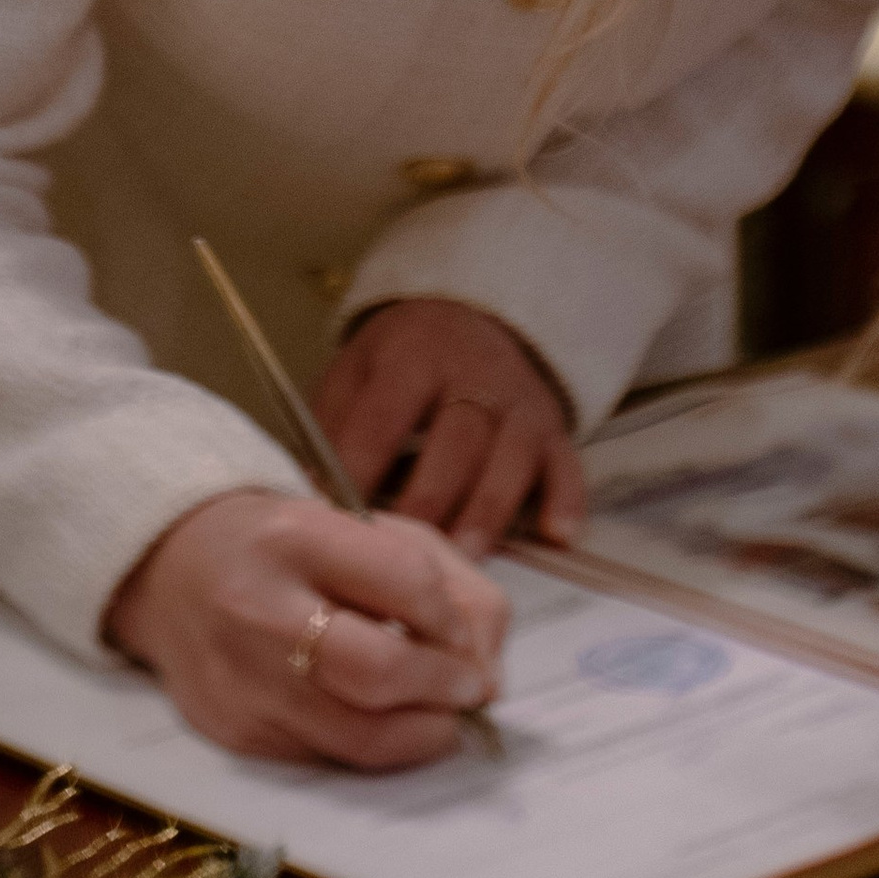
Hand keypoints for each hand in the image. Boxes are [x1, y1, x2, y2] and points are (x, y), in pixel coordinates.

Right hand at [104, 491, 506, 770]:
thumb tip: (490, 675)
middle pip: (379, 672)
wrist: (173, 570)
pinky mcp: (233, 733)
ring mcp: (240, 680)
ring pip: (360, 737)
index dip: (453, 617)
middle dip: (445, 687)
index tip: (462, 633)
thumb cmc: (292, 546)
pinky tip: (379, 721)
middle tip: (468, 688)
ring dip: (423, 734)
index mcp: (295, 536)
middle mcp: (258, 608)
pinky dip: (371, 748)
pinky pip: (328, 759)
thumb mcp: (370, 529)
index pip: (406, 583)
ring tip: (439, 715)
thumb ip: (450, 585)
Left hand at [318, 300, 587, 557]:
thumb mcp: (355, 368)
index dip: (361, 469)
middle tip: (406, 557)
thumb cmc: (399, 360)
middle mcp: (474, 375)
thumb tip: (310, 496)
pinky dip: (565, 500)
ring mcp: (520, 403)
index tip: (340, 521)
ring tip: (463, 560)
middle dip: (431, 498)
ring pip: (510, 458)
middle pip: (456, 440)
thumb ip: (333, 426)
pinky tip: (558, 536)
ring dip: (488, 511)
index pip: (385, 417)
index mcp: (413, 355)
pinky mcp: (555, 429)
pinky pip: (567, 465)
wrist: (469, 317)